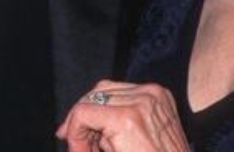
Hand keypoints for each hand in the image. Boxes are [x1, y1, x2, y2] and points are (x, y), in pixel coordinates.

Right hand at [56, 80, 189, 151]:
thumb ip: (91, 141)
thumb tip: (73, 132)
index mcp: (126, 119)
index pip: (83, 111)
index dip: (73, 131)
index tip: (75, 148)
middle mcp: (140, 99)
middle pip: (94, 95)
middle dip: (82, 119)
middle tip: (76, 140)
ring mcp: (152, 93)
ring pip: (109, 88)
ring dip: (97, 108)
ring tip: (93, 132)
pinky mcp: (160, 93)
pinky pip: (128, 90)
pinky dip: (116, 103)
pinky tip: (112, 120)